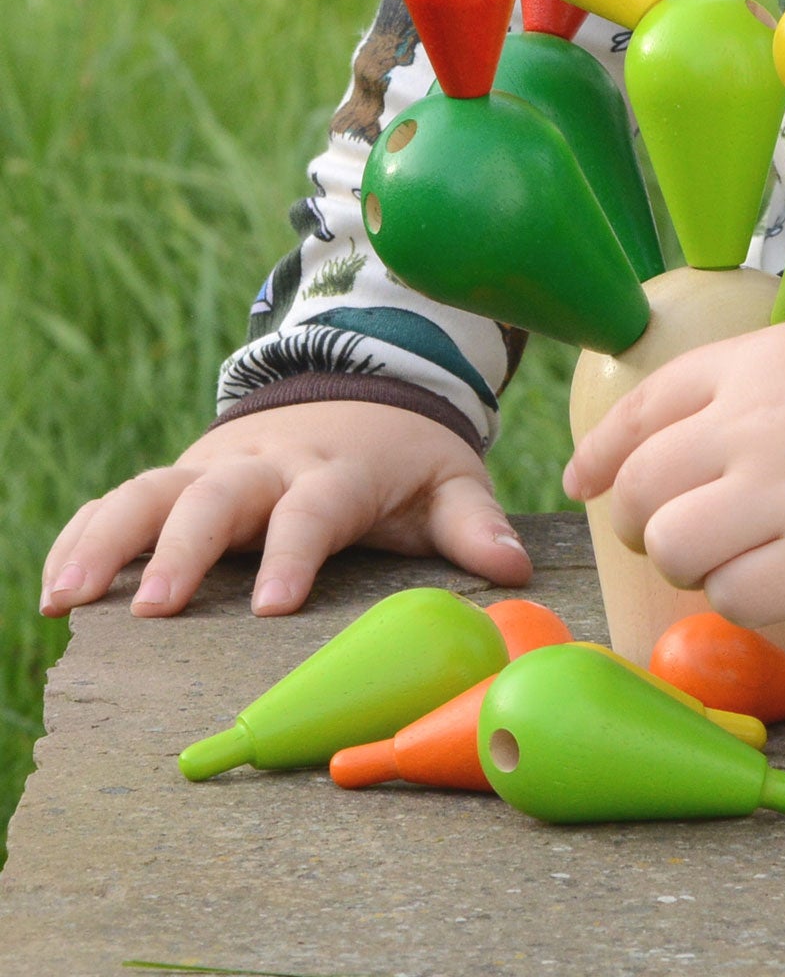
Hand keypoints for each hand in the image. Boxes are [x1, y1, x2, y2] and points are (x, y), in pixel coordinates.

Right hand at [40, 400, 531, 618]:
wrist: (358, 387)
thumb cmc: (403, 455)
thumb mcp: (450, 478)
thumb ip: (472, 522)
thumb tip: (514, 564)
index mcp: (336, 469)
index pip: (314, 507)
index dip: (294, 551)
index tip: (274, 603)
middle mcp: (267, 465)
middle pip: (217, 497)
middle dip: (183, 550)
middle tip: (154, 609)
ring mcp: (214, 467)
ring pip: (151, 492)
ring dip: (108, 543)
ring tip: (68, 600)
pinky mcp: (180, 476)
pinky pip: (121, 500)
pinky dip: (85, 536)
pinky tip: (56, 589)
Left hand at [562, 320, 784, 625]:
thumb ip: (720, 386)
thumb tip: (627, 448)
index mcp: (749, 368)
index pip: (640, 413)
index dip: (599, 455)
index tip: (583, 482)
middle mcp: (758, 427)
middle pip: (644, 490)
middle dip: (639, 521)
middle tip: (670, 531)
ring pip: (676, 548)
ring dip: (685, 562)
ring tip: (723, 556)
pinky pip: (735, 596)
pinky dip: (737, 596)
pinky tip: (769, 578)